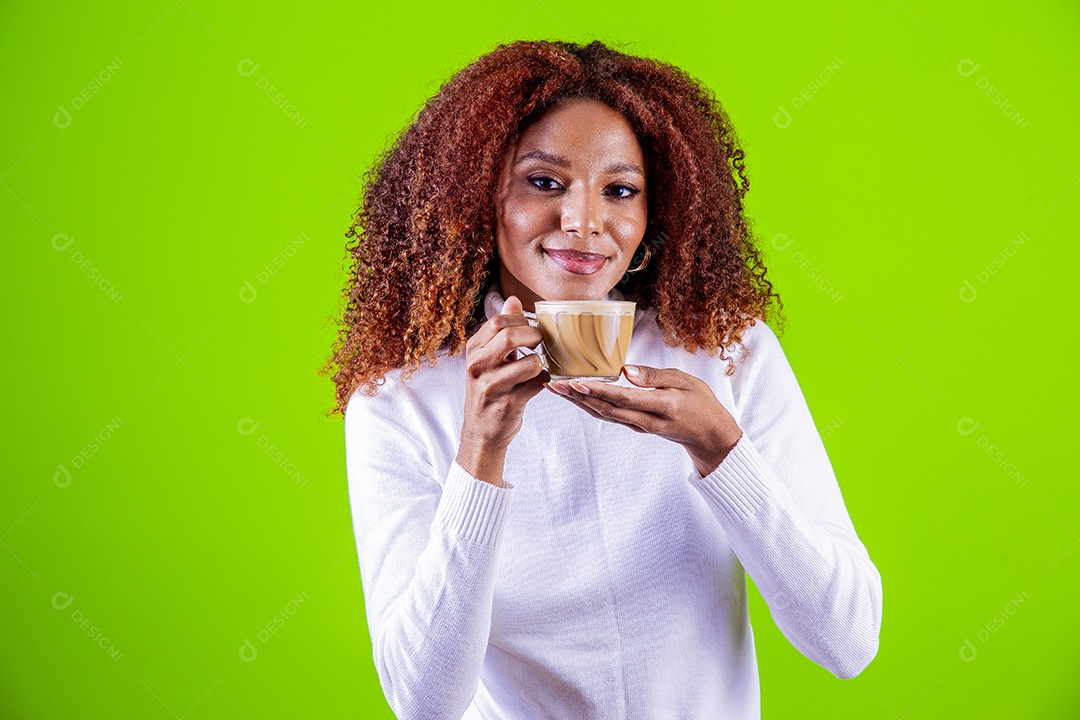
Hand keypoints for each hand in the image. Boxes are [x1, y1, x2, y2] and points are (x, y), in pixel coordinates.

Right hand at [457, 295, 547, 483]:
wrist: (482, 432)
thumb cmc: (489, 390)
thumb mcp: (487, 359)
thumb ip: (500, 330)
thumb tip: (513, 299)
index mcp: (473, 351)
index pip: (497, 322)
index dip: (521, 320)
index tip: (531, 327)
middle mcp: (478, 367)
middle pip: (509, 337)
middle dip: (533, 336)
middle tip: (542, 341)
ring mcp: (492, 387)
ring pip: (528, 363)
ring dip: (540, 362)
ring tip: (539, 364)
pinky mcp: (508, 405)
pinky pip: (538, 384)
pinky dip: (545, 380)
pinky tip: (540, 381)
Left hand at [547, 365, 741, 476]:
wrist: (708, 435)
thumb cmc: (700, 403)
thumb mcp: (686, 382)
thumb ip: (656, 376)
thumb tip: (626, 370)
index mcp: (663, 407)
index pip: (625, 398)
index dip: (600, 392)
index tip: (577, 383)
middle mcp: (646, 421)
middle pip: (607, 409)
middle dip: (579, 398)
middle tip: (555, 384)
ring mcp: (639, 427)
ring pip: (604, 415)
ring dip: (579, 403)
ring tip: (557, 389)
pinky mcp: (635, 427)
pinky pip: (609, 417)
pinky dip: (590, 406)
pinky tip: (576, 396)